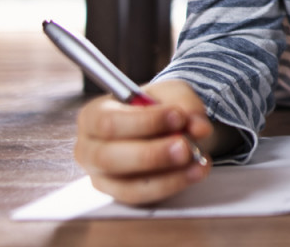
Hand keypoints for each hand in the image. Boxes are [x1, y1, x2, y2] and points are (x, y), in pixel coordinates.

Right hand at [74, 79, 214, 204]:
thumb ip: (184, 104)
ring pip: (128, 185)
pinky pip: (143, 198)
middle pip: (111, 158)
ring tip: (197, 162)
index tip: (178, 116)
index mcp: (94, 114)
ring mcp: (101, 177)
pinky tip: (194, 172)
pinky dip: (171, 185)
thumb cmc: (156, 105)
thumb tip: (199, 127)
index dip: (145, 122)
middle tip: (185, 145)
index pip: (110, 122)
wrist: (162, 123)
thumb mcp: (171, 92)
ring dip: (167, 176)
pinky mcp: (119, 195)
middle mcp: (90, 149)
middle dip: (152, 153)